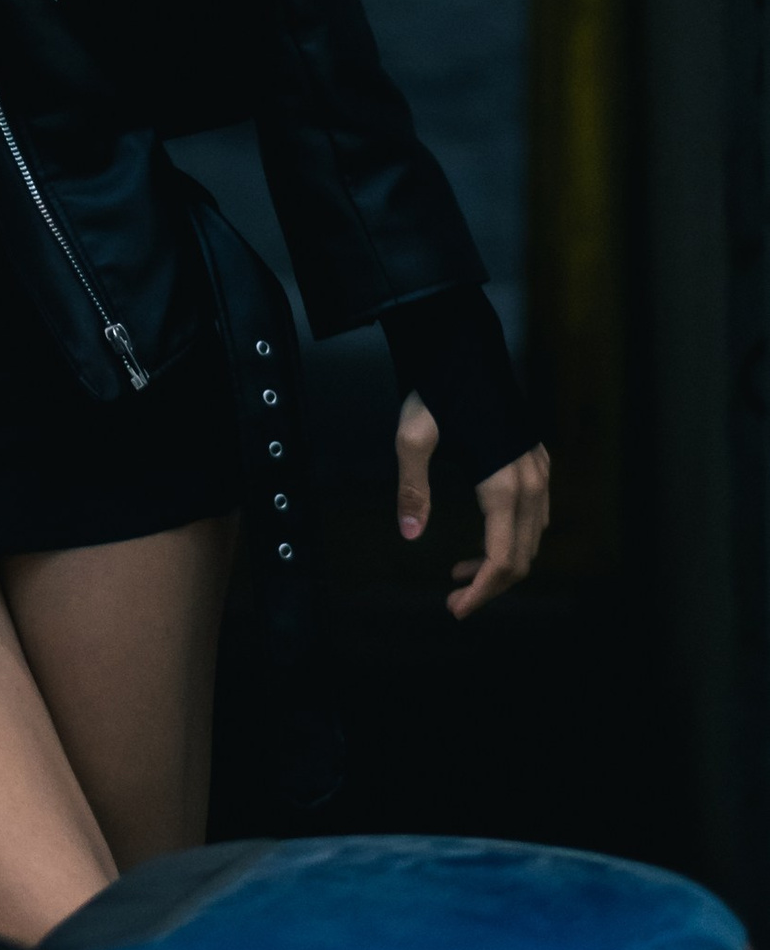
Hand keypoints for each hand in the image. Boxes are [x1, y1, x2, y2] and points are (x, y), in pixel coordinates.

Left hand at [395, 391, 551, 616]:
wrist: (461, 340)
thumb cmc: (435, 385)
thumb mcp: (413, 436)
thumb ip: (412, 487)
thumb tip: (410, 535)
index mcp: (505, 483)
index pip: (503, 559)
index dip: (482, 592)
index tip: (455, 609)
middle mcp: (531, 480)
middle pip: (523, 557)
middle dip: (489, 584)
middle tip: (453, 596)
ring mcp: (539, 468)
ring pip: (533, 537)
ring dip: (501, 561)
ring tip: (459, 569)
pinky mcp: (536, 457)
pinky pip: (537, 513)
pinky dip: (514, 536)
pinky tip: (486, 534)